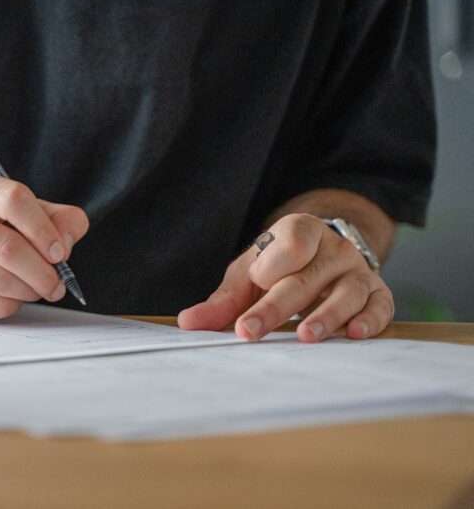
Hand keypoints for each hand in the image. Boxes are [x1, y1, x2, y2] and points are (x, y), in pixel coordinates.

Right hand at [0, 173, 88, 320]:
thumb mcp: (29, 214)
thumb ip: (60, 220)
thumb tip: (65, 241)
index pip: (13, 200)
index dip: (43, 230)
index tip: (60, 252)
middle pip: (8, 247)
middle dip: (42, 271)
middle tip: (56, 283)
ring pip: (0, 280)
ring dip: (29, 291)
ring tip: (35, 289)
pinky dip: (11, 305)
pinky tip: (10, 296)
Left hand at [177, 213, 393, 341]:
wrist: (322, 255)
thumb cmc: (278, 268)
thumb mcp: (248, 276)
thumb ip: (222, 301)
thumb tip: (188, 323)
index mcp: (298, 231)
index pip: (288, 246)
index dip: (269, 268)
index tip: (253, 286)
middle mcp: (332, 247)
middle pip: (304, 278)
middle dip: (275, 307)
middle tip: (250, 331)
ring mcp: (357, 269)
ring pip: (346, 292)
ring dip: (326, 315)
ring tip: (306, 337)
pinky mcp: (376, 292)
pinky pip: (379, 305)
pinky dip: (370, 320)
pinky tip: (354, 335)